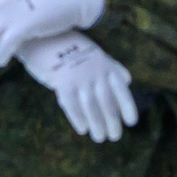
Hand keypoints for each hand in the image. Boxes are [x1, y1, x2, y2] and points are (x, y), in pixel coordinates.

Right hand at [19, 30, 138, 142]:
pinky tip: (83, 130)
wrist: (45, 38)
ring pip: (91, 106)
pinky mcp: (61, 82)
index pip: (120, 88)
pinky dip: (78, 118)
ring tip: (100, 138)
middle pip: (107, 101)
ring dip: (97, 124)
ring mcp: (78, 77)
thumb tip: (127, 80)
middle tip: (115, 137)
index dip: (127, 106)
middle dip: (112, 121)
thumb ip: (112, 66)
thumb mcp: (95, 53)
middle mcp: (95, 72)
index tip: (131, 122)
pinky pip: (71, 104)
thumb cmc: (71, 48)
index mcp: (105, 65)